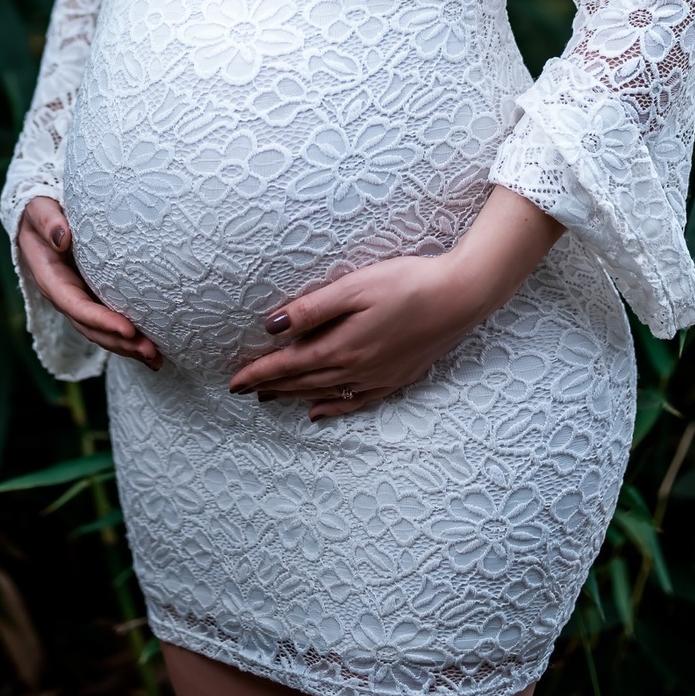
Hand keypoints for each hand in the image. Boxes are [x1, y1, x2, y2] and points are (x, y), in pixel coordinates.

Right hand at [17, 197, 162, 368]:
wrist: (39, 220)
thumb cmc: (41, 213)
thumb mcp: (40, 211)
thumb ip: (49, 221)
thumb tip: (63, 238)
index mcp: (51, 279)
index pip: (77, 306)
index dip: (101, 320)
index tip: (128, 329)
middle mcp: (65, 296)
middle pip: (92, 328)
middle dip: (120, 342)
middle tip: (151, 351)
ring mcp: (80, 299)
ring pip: (102, 332)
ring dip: (128, 348)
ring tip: (157, 359)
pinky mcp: (94, 297)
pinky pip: (110, 323)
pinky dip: (129, 338)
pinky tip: (153, 348)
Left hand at [228, 251, 476, 418]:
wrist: (461, 296)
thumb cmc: (407, 282)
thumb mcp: (354, 287)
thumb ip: (313, 309)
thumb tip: (272, 326)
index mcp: (342, 346)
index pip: (289, 365)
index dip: (259, 372)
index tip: (233, 382)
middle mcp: (356, 369)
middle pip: (303, 382)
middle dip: (270, 385)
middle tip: (242, 390)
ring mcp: (377, 377)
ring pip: (324, 393)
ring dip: (294, 396)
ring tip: (269, 399)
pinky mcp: (397, 377)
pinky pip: (356, 402)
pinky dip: (333, 409)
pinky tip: (319, 413)